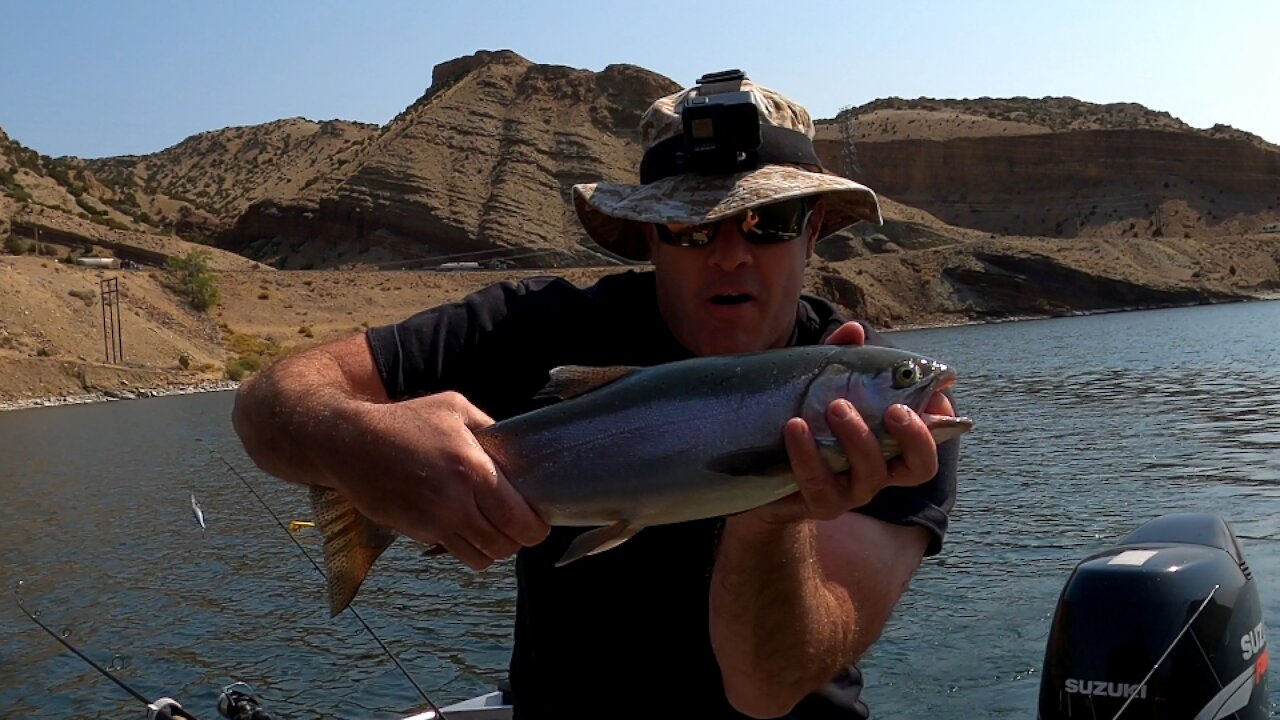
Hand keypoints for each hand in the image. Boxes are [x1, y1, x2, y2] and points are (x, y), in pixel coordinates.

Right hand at [337, 391, 548, 569]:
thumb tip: (515, 448)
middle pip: (503, 546)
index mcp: (471, 468)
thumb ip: (489, 428)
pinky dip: (465, 547)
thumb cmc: (404, 420)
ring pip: (479, 558)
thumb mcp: (454, 408)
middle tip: (518, 529)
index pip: (517, 519)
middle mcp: (454, 501)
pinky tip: (464, 527)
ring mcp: (432, 521)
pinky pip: (452, 551)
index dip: (535, 529)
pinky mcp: (415, 532)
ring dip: (491, 550)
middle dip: (517, 541)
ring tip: (492, 531)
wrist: (350, 442)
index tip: (540, 524)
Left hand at [740, 322, 950, 524]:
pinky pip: (819, 484)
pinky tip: (795, 426)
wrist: (757, 468)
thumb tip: (854, 331)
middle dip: (915, 436)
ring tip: (834, 406)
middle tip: (895, 408)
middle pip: (920, 467)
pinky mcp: (818, 502)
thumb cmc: (802, 419)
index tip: (938, 386)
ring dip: (857, 437)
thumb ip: (839, 359)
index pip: (933, 436)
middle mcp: (879, 470)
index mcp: (890, 443)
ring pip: (871, 473)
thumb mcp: (819, 385)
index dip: (942, 415)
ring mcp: (851, 490)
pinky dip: (808, 453)